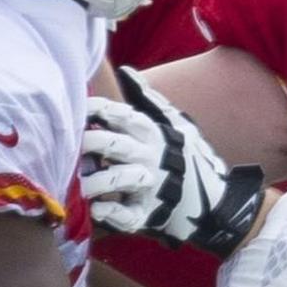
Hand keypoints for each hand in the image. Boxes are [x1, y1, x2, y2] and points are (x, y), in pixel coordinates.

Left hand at [80, 66, 264, 257]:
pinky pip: (127, 215)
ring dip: (96, 181)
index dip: (103, 110)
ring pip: (120, 179)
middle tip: (72, 143)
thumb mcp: (178, 126)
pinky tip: (98, 209)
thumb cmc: (188, 160)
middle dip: (94, 141)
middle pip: (118, 144)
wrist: (213, 203)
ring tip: (78, 184)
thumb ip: (151, 100)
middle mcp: (151, 158)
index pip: (127, 117)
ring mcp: (150, 187)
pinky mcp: (148, 214)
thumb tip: (127, 71)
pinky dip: (112, 214)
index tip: (81, 107)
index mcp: (156, 136)